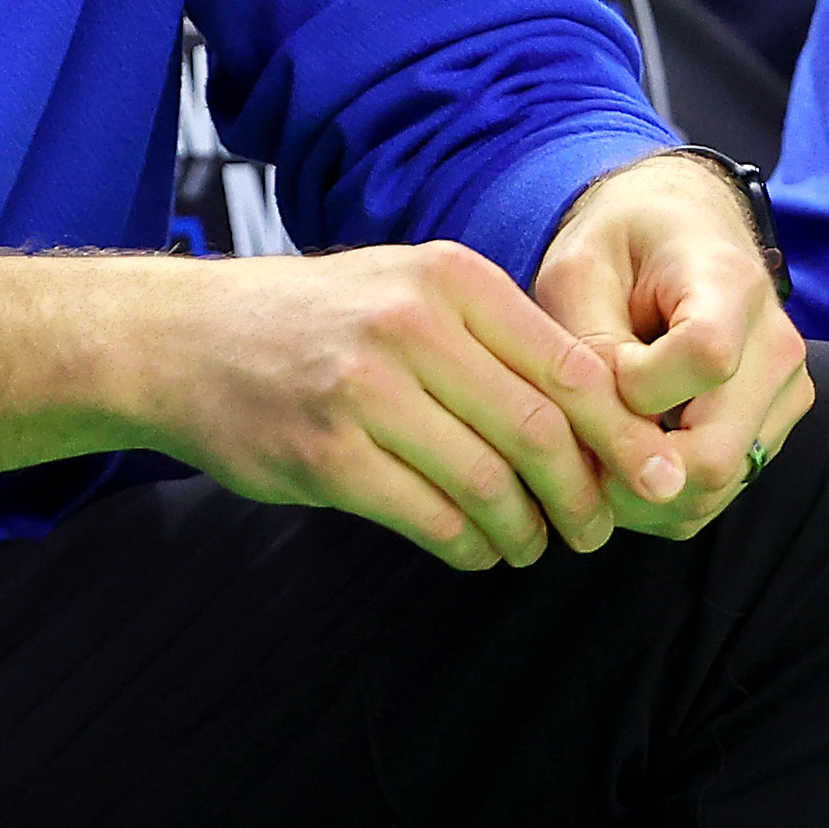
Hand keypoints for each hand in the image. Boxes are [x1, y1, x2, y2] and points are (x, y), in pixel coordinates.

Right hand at [134, 242, 682, 569]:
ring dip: (527, 533)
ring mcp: (362, 391)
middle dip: (586, 499)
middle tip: (595, 529)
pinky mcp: (326, 455)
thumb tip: (613, 428)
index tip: (650, 483)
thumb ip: (496, 341)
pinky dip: (471, 550)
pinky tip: (473, 549)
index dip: (624, 439)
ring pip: (491, 487)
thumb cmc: (313, 320)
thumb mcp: (404, 290)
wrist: (178, 339)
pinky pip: (433, 522)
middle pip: (542, 434)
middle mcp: (408, 324)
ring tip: (528, 544)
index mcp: (445, 278)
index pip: (575, 369)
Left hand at [531, 151, 811, 538]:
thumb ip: (590, 350)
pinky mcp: (774, 428)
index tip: (597, 369)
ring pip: (716, 485)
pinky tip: (619, 461)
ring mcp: (785, 393)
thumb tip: (614, 443)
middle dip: (626, 465)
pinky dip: (662, 495)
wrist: (676, 236)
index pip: (706, 358)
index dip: (637, 385)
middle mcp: (776, 344)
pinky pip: (720, 492)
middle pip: (713, 450)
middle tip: (568, 447)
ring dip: (640, 488)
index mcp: (729, 282)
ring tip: (586, 451)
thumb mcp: (579, 273)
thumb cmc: (617, 250)